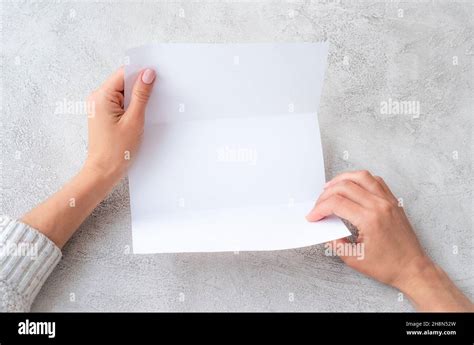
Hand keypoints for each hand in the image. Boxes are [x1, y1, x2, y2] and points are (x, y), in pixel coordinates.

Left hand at [85, 67, 155, 180]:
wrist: (103, 172)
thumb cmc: (116, 151)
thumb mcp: (134, 120)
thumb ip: (141, 95)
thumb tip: (148, 74)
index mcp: (101, 96)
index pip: (123, 73)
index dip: (140, 73)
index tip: (157, 76)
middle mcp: (97, 98)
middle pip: (122, 81)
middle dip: (139, 86)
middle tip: (156, 93)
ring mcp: (99, 106)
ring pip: (123, 93)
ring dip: (136, 98)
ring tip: (148, 109)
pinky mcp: (103, 114)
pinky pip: (120, 103)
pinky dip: (131, 106)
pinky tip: (140, 115)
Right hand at [307, 170, 472, 310]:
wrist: (413, 268)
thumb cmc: (388, 266)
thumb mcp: (353, 258)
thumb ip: (335, 242)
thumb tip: (325, 228)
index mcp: (369, 220)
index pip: (336, 203)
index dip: (319, 208)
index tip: (313, 216)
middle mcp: (379, 206)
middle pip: (345, 187)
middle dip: (326, 194)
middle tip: (319, 205)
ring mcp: (388, 201)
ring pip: (361, 176)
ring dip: (342, 179)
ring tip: (331, 187)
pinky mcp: (393, 201)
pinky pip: (375, 180)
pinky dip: (360, 179)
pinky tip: (352, 186)